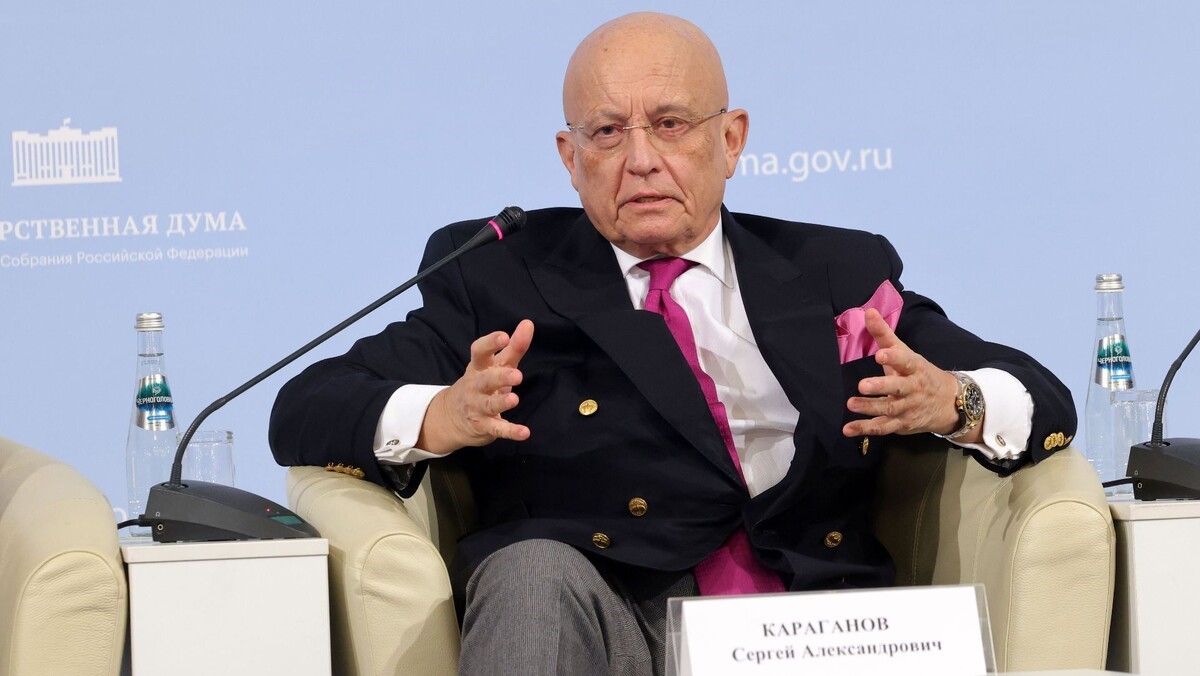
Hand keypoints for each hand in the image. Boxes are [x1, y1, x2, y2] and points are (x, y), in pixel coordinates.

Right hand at [418, 320, 534, 454]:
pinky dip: (511, 432)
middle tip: (517, 375)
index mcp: (479, 367)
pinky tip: (524, 432)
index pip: (479, 352)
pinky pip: (498, 429)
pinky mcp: (484, 426)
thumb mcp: (496, 364)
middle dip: (499, 377)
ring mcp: (478, 407)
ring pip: (489, 405)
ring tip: (514, 399)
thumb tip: (528, 324)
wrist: (453, 417)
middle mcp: (476, 386)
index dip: (490, 344)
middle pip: (485, 380)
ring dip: (501, 403)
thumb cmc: (482, 383)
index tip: (504, 336)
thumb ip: (514, 346)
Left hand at [842, 308, 961, 437]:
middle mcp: (912, 389)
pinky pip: (882, 427)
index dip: (894, 358)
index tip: (880, 354)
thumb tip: (868, 311)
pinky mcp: (901, 424)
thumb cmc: (919, 373)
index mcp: (914, 368)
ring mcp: (908, 408)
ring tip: (851, 404)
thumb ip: (884, 334)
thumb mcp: (905, 353)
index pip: (906, 361)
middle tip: (862, 385)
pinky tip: (848, 429)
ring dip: (869, 408)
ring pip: (889, 409)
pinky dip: (865, 429)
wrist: (949, 403)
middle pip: (898, 388)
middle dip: (881, 387)